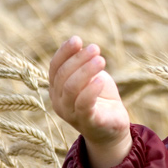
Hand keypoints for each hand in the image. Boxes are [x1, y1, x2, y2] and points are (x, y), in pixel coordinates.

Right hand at [48, 36, 131, 167]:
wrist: (112, 127)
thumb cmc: (100, 98)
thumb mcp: (90, 77)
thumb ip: (82, 63)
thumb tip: (78, 43)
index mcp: (57, 88)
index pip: (54, 67)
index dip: (64, 52)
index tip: (77, 39)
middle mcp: (59, 101)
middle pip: (63, 76)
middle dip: (79, 59)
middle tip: (95, 48)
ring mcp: (71, 114)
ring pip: (71, 88)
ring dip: (86, 71)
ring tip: (101, 59)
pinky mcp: (87, 122)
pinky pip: (84, 104)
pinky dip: (91, 90)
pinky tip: (102, 79)